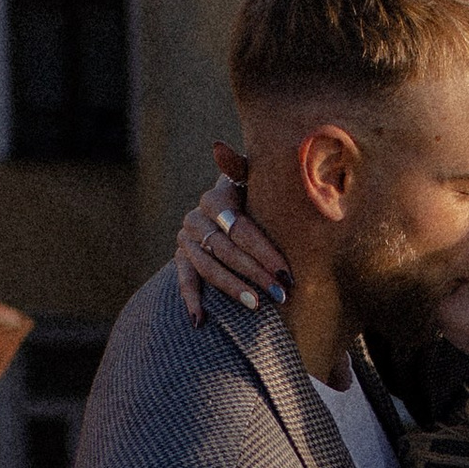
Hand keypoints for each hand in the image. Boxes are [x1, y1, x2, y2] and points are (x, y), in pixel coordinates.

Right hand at [176, 145, 290, 325]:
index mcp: (216, 196)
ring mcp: (186, 239)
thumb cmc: (257, 194)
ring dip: (232, 288)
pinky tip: (201, 321)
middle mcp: (196, 217)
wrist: (237, 206)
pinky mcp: (181, 258)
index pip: (240, 227)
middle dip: (256, 273)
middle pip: (226, 250)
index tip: (287, 273)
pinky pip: (183, 281)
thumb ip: (242, 165)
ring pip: (208, 267)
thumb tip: (217, 146)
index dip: (264, 251)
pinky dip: (191, 301)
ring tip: (257, 307)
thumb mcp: (255, 177)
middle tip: (281, 294)